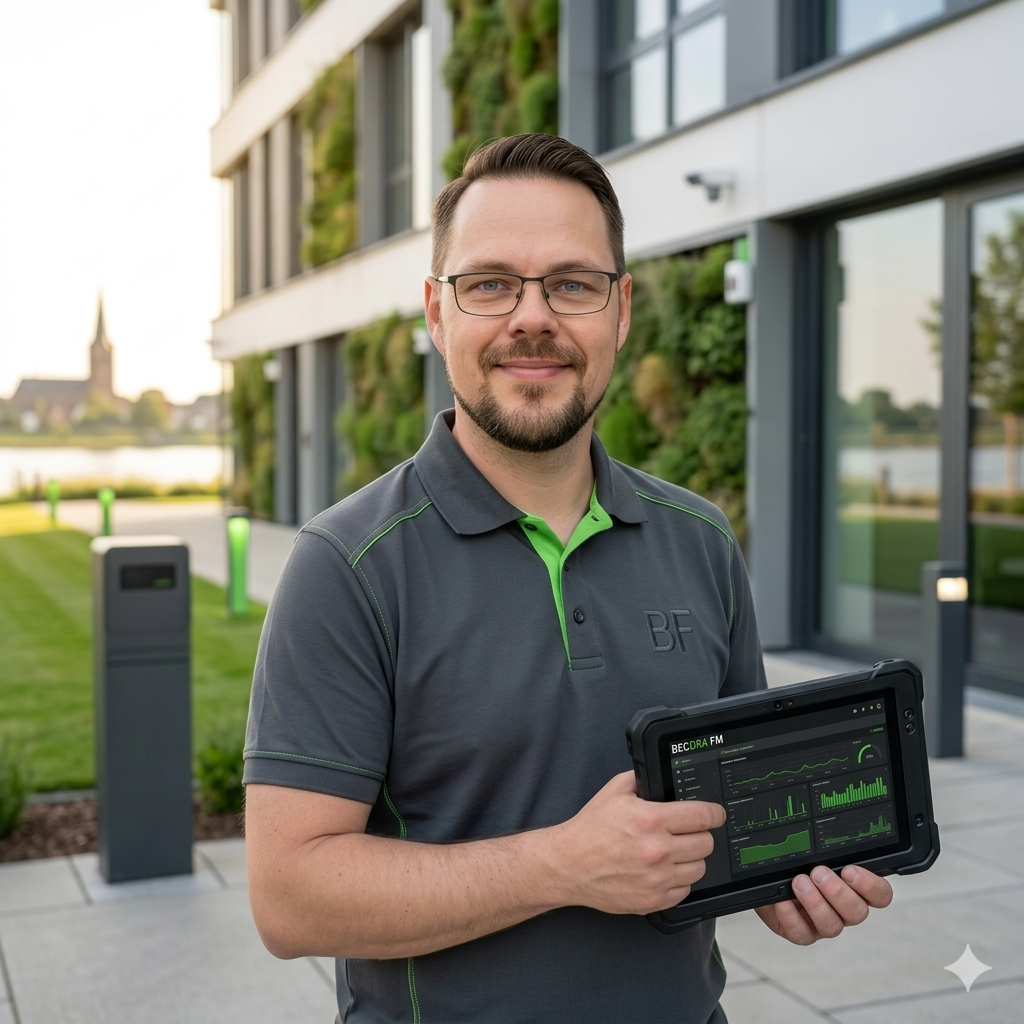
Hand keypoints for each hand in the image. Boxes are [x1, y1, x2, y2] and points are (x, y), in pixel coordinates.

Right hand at [549, 771, 725, 915]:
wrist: (569, 864)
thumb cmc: (590, 829)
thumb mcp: (615, 790)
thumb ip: (644, 781)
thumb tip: (666, 779)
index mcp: (651, 820)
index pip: (703, 817)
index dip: (714, 813)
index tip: (716, 814)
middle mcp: (657, 850)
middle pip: (706, 843)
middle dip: (700, 834)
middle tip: (688, 832)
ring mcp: (657, 879)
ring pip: (699, 868)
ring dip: (691, 858)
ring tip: (674, 852)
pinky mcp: (653, 901)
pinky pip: (685, 890)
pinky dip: (679, 880)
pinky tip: (664, 870)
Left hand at [756, 864, 892, 944]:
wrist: (769, 879)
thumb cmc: (796, 864)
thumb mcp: (813, 853)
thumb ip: (826, 851)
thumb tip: (827, 845)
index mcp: (854, 888)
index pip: (880, 894)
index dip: (871, 886)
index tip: (850, 870)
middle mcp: (842, 909)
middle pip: (858, 913)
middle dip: (838, 892)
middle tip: (819, 873)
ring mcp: (823, 924)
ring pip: (832, 926)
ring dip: (815, 903)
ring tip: (799, 882)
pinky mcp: (801, 933)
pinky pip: (801, 933)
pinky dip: (790, 915)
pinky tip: (782, 900)